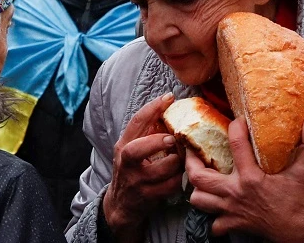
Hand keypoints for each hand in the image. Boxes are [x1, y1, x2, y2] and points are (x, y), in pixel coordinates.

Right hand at [103, 93, 183, 239]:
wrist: (121, 205)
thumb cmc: (132, 171)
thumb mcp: (132, 150)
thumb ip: (146, 133)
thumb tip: (170, 109)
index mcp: (124, 145)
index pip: (136, 122)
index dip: (153, 108)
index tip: (169, 97)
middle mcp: (126, 163)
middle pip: (136, 150)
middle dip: (157, 142)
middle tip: (172, 139)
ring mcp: (136, 181)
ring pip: (161, 169)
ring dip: (177, 163)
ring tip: (182, 159)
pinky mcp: (147, 197)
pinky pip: (170, 186)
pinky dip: (179, 180)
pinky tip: (180, 176)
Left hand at [186, 116, 303, 242]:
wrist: (298, 234)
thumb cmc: (298, 203)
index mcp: (251, 177)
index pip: (235, 144)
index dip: (235, 127)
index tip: (238, 121)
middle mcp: (235, 193)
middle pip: (199, 176)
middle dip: (191, 161)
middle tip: (192, 150)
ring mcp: (230, 210)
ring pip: (198, 199)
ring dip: (197, 189)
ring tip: (200, 178)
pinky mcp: (232, 224)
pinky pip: (213, 223)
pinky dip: (212, 216)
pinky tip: (217, 206)